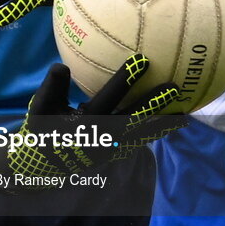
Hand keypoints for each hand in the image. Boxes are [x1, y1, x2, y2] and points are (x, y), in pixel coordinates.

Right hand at [0, 54, 185, 189]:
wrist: (43, 165)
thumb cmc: (41, 128)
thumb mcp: (40, 107)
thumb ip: (52, 87)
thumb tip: (60, 65)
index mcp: (86, 122)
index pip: (110, 97)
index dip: (125, 80)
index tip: (142, 60)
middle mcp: (103, 136)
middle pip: (134, 117)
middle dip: (154, 103)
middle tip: (174, 86)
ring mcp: (111, 148)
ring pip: (142, 134)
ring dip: (162, 124)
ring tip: (184, 114)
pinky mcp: (115, 154)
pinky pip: (139, 142)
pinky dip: (154, 133)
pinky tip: (169, 126)